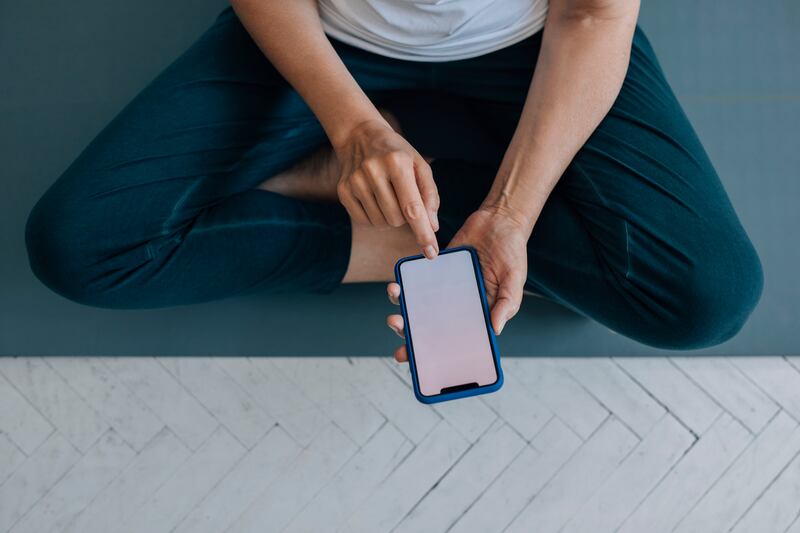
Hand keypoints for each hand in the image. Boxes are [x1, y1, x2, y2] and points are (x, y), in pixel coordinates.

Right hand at [334, 118, 439, 258]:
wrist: (360, 136)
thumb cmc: (397, 154)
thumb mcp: (419, 165)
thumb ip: (429, 195)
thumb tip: (432, 226)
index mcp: (397, 163)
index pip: (412, 208)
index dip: (423, 233)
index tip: (431, 253)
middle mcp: (373, 172)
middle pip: (397, 219)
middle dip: (405, 217)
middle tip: (402, 198)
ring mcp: (355, 182)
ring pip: (381, 223)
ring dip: (390, 218)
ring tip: (388, 195)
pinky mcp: (343, 191)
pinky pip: (364, 222)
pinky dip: (374, 217)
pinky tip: (375, 199)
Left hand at [386, 207, 530, 362]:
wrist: (499, 220)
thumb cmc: (512, 253)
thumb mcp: (514, 280)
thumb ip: (505, 304)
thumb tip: (494, 329)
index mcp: (475, 314)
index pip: (452, 339)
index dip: (433, 352)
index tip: (415, 360)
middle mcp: (456, 305)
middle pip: (428, 325)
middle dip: (408, 330)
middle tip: (396, 325)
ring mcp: (443, 287)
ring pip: (417, 303)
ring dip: (402, 303)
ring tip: (394, 296)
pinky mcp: (435, 268)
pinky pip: (416, 278)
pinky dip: (406, 282)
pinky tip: (399, 282)